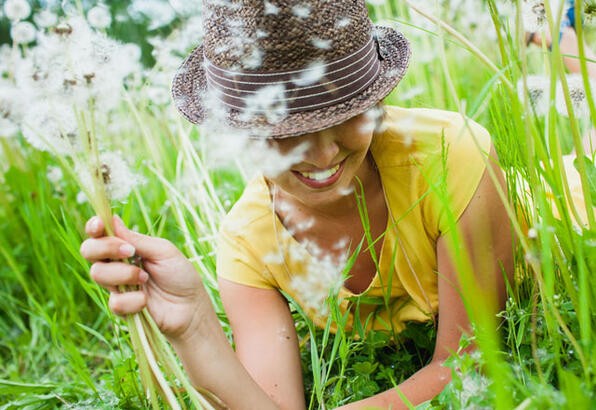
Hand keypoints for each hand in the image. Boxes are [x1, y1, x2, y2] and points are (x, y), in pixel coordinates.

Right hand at [80, 215, 205, 340]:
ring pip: (98, 274)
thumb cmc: (180, 275)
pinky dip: (133, 300)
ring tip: (145, 278)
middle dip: (106, 248)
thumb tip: (113, 220)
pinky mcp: (120, 307)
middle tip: (130, 251)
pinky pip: (114, 301)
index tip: (100, 225)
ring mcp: (116, 286)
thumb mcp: (163, 251)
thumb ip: (137, 239)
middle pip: (89, 251)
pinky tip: (146, 300)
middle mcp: (116, 264)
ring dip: (124, 274)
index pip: (100, 234)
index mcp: (126, 246)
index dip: (94, 227)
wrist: (190, 307)